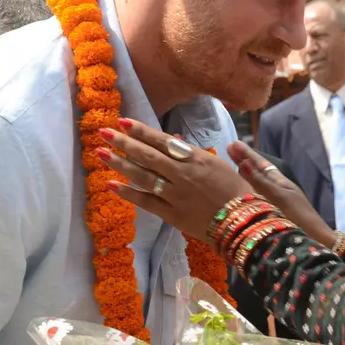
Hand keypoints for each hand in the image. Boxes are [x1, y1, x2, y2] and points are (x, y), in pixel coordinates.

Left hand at [97, 119, 251, 237]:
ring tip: (101, 153)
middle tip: (103, 131)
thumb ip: (197, 153)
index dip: (142, 131)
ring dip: (120, 164)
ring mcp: (175, 194)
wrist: (244, 223)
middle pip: (148, 156)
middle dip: (124, 142)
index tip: (123, 121)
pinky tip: (112, 185)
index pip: (164, 141)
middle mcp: (183, 174)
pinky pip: (146, 202)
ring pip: (143, 176)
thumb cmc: (239, 192)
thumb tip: (178, 140)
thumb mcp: (222, 166)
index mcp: (197, 159)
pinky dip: (129, 193)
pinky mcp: (172, 214)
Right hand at [227, 141, 336, 245]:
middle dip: (244, 160)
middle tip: (229, 148)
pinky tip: (238, 191)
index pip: (261, 164)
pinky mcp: (272, 215)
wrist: (315, 242)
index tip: (233, 144)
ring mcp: (275, 202)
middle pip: (258, 171)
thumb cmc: (298, 218)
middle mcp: (277, 190)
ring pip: (256, 183)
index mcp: (280, 183)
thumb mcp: (279, 197)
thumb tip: (243, 163)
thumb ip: (260, 182)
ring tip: (230, 164)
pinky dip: (245, 190)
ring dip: (244, 174)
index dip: (247, 154)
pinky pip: (255, 197)